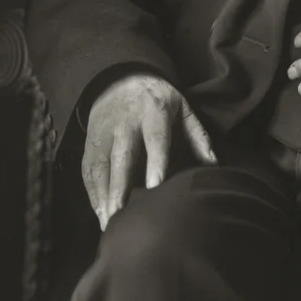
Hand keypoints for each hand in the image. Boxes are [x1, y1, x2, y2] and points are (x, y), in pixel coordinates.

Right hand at [82, 73, 215, 229]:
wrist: (121, 79)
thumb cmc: (158, 100)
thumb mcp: (182, 108)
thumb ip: (197, 135)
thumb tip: (213, 164)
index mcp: (153, 112)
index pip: (155, 140)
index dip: (155, 162)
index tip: (154, 187)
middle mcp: (126, 122)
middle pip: (122, 156)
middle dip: (120, 186)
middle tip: (120, 214)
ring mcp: (104, 131)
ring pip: (100, 164)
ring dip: (103, 194)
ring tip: (108, 222)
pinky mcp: (90, 141)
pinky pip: (88, 168)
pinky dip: (92, 192)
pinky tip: (99, 212)